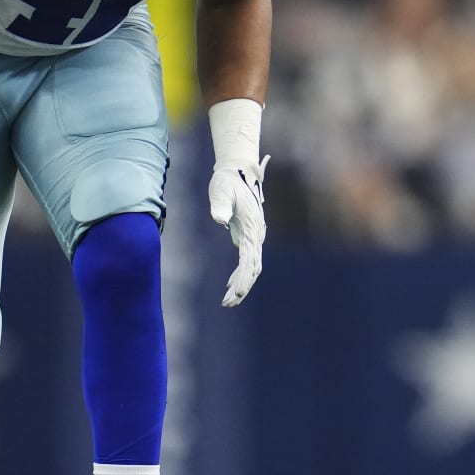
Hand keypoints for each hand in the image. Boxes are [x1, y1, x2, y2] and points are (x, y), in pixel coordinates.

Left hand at [207, 154, 268, 306]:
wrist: (237, 171)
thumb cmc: (227, 181)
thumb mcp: (220, 190)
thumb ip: (220, 204)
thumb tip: (218, 219)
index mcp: (252, 227)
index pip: (250, 258)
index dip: (244, 277)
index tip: (236, 293)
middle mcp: (256, 234)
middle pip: (253, 268)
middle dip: (242, 287)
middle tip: (227, 304)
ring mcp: (253, 236)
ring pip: (251, 267)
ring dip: (242, 285)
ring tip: (227, 302)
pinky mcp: (247, 237)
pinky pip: (247, 261)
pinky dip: (239, 275)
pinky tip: (229, 287)